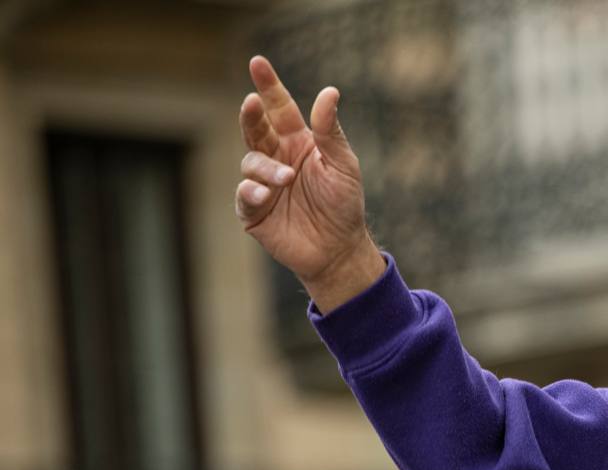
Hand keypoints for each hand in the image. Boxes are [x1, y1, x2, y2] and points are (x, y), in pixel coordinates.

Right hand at [235, 55, 383, 311]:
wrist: (340, 249)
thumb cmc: (344, 204)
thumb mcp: (343, 165)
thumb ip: (331, 132)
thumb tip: (329, 92)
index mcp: (297, 142)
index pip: (278, 107)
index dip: (268, 85)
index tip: (257, 62)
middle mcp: (275, 157)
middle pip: (255, 128)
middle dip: (251, 114)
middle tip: (251, 102)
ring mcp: (262, 183)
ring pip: (250, 162)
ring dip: (266, 168)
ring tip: (287, 180)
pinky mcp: (254, 210)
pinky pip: (244, 194)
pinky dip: (251, 192)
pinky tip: (265, 194)